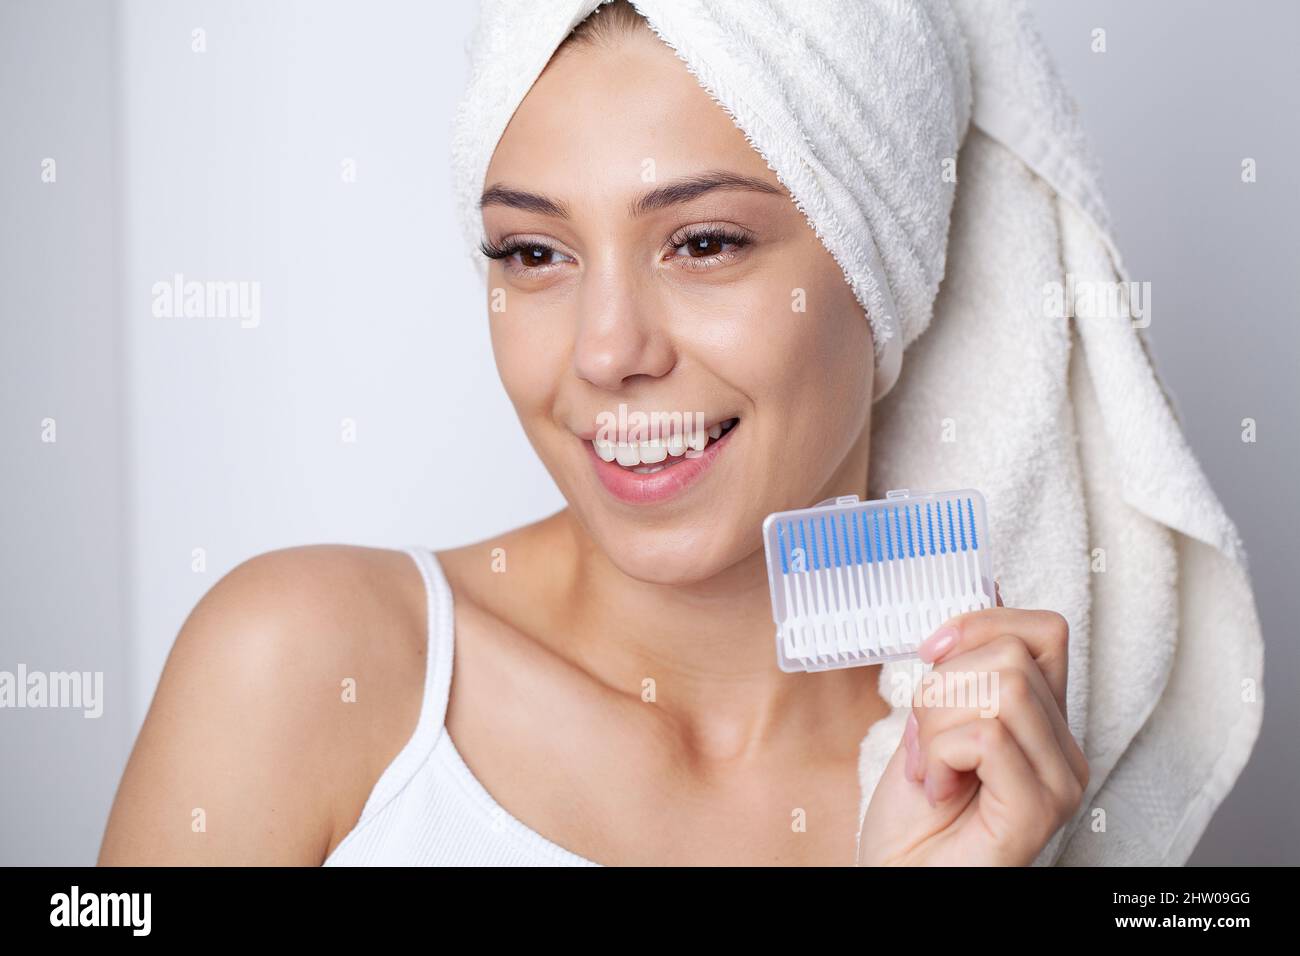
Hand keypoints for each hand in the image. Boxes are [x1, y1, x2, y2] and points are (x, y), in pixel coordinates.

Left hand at [856, 584, 1088, 864]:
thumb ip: (960, 671)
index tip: (931, 652)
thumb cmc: (912, 811)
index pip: (1042, 629)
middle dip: (940, 688)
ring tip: (931, 767)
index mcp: (1044, 718)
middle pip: (1009, 654)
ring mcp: (1059, 780)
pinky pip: (986, 735)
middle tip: (923, 743)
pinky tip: (938, 789)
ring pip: (998, 687)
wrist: (897, 876)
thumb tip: (975, 594)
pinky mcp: (1039, 810)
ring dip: (936, 722)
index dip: (980, 623)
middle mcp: (1065, 747)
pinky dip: (940, 754)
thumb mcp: (931, 720)